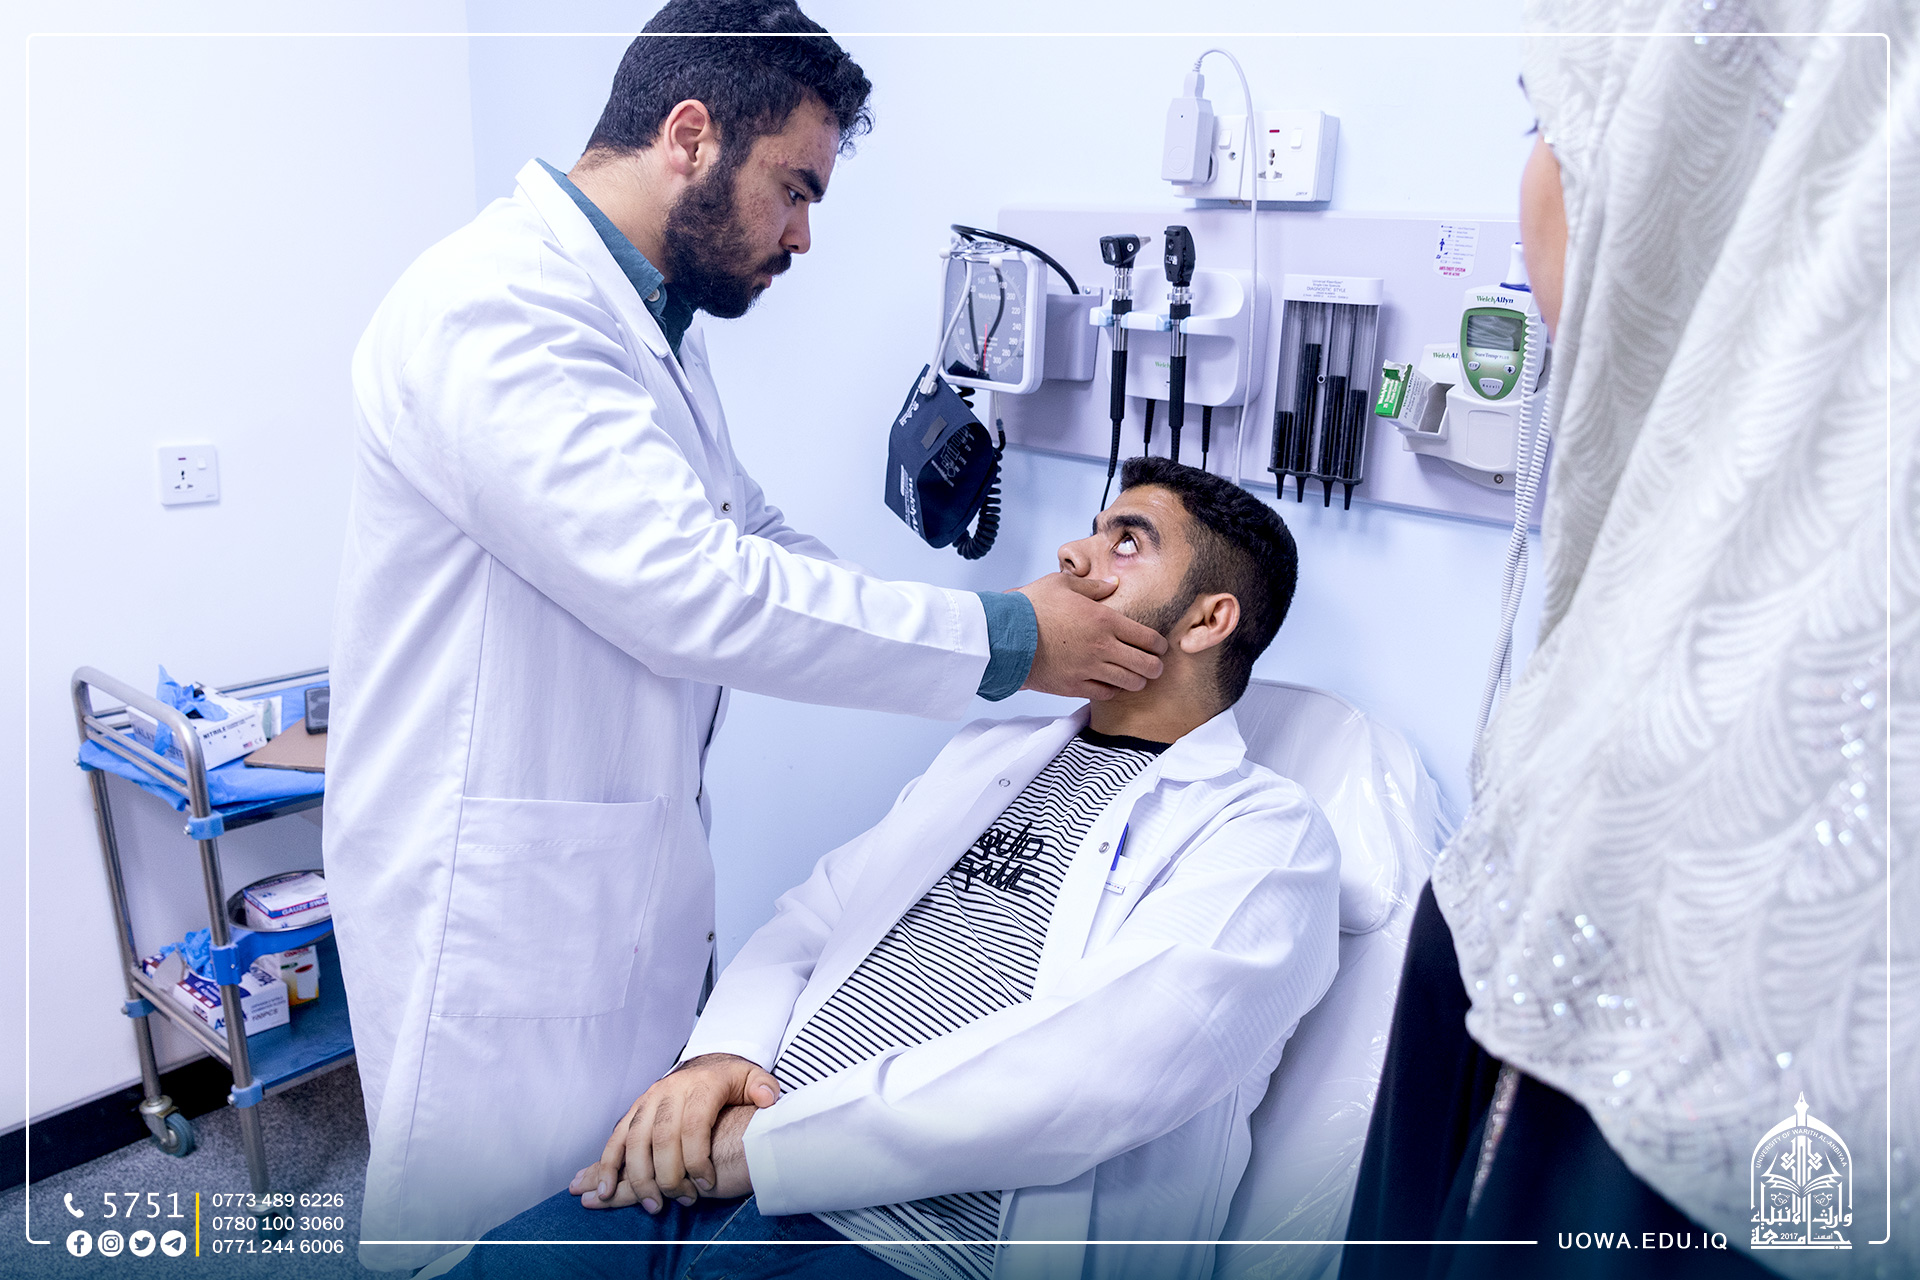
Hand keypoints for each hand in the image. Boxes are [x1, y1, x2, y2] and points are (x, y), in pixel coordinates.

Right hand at [569, 1053, 777, 1211]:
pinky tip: (606, 1190)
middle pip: (661, 1137)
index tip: (707, 1185)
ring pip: (635, 1139)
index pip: (694, 1125)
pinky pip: (617, 1137)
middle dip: (669, 1175)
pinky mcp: (635, 1110)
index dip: (697, 1159)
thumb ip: (763, 1088)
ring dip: (638, 1176)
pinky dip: (609, 1164)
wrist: (706, 1063)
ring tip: (651, 1205)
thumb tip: (767, 1099)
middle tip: (682, 1201)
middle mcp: (670, 1091)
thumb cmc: (730, 1081)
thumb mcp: (751, 1078)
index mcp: (701, 1086)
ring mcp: (649, 1100)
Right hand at [1017, 572, 1166, 699]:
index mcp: (1105, 620)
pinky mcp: (1074, 686)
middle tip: (1155, 666)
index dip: (1160, 645)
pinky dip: (1113, 690)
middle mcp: (1103, 647)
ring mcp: (1089, 669)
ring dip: (1138, 681)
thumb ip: (1093, 586)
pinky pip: (1105, 693)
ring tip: (1138, 678)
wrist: (1005, 634)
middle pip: (1146, 665)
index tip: (1160, 647)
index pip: (1148, 638)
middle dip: (1155, 667)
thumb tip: (1113, 584)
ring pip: (1129, 683)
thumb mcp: (1063, 583)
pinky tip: (1111, 684)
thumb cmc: (1031, 606)